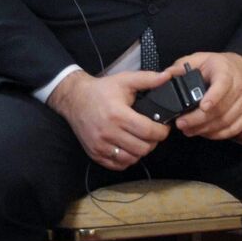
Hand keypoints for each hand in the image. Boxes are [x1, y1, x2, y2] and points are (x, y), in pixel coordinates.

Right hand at [48, 69, 171, 170]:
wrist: (74, 99)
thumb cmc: (101, 90)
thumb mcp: (125, 80)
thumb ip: (148, 79)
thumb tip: (167, 76)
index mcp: (118, 115)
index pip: (148, 132)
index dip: (162, 132)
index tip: (164, 127)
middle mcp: (108, 133)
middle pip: (142, 148)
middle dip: (153, 142)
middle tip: (154, 134)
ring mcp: (100, 145)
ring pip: (131, 159)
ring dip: (141, 152)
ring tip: (143, 140)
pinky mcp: (94, 153)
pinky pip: (117, 165)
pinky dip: (127, 159)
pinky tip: (130, 148)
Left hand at [172, 52, 241, 139]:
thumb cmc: (218, 66)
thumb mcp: (200, 59)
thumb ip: (182, 66)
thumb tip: (166, 75)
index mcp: (226, 71)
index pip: (222, 84)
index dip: (213, 97)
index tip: (202, 107)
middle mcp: (239, 86)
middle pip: (221, 108)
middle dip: (198, 119)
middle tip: (181, 124)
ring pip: (225, 121)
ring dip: (205, 129)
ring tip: (188, 130)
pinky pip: (233, 129)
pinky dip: (217, 134)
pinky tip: (204, 132)